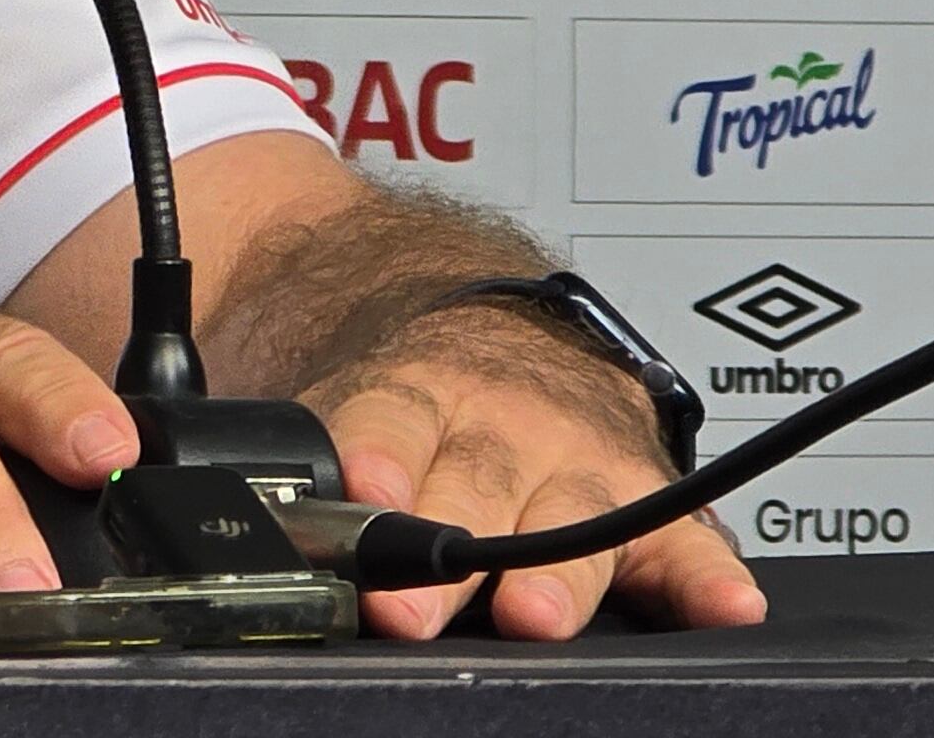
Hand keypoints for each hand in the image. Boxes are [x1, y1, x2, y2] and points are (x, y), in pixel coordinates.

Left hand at [307, 312, 766, 640]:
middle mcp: (503, 417)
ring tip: (536, 615)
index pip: (386, 419)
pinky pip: (688, 538)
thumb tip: (210, 523)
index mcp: (414, 384)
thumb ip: (302, 463)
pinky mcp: (648, 496)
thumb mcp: (350, 401)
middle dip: (447, 546)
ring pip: (574, 516)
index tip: (362, 487)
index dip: (374, 453)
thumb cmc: (412, 388)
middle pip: (476, 482)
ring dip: (557, 571)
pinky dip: (707, 573)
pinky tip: (723, 603)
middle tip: (412, 601)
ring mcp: (581, 455)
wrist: (489, 317)